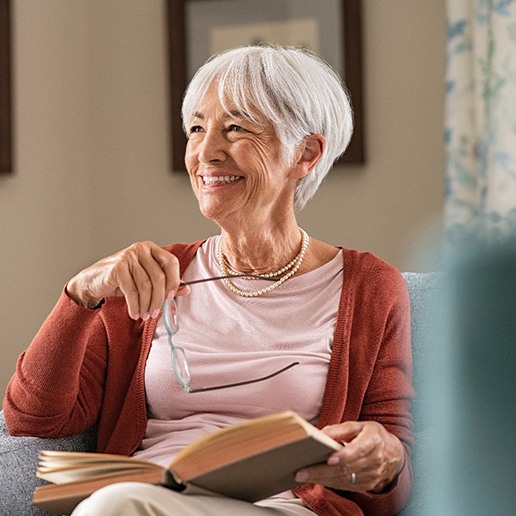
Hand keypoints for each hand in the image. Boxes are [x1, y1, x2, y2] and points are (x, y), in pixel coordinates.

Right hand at [66, 241, 188, 319]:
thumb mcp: (146, 281)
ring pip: (146, 286)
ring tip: (145, 315)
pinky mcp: (117, 268)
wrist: (93, 282)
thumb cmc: (122, 281)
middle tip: (156, 313)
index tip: (171, 297)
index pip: (171, 262)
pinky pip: (132, 291)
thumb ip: (166, 284)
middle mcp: (140, 249)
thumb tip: (186, 289)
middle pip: (159, 277)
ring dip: (147, 305)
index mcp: (151, 249)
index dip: (174, 281)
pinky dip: (135, 305)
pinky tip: (135, 313)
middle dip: (159, 299)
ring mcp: (128, 256)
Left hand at [295, 421, 404, 492]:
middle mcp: (374, 460)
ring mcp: (371, 475)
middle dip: (322, 471)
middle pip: (346, 468)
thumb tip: (320, 434)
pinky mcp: (366, 485)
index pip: (358, 450)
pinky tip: (315, 479)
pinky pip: (345, 486)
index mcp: (373, 441)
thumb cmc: (372, 436)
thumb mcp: (359, 426)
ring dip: (322, 479)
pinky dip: (329, 483)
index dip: (344, 455)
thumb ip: (340, 429)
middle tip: (303, 471)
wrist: (393, 454)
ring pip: (343, 479)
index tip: (329, 458)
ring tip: (303, 476)